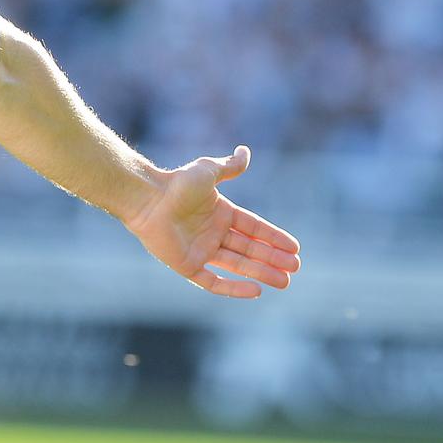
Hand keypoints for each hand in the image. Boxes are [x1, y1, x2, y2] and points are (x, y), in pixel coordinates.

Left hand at [123, 145, 300, 298]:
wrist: (148, 198)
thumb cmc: (177, 183)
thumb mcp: (209, 171)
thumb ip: (230, 166)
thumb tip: (245, 151)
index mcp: (220, 212)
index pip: (254, 228)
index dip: (274, 237)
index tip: (295, 248)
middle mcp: (212, 233)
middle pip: (250, 248)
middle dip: (273, 258)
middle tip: (295, 268)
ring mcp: (201, 251)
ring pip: (238, 265)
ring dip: (261, 273)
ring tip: (285, 282)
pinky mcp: (187, 266)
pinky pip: (214, 281)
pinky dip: (234, 288)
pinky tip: (256, 290)